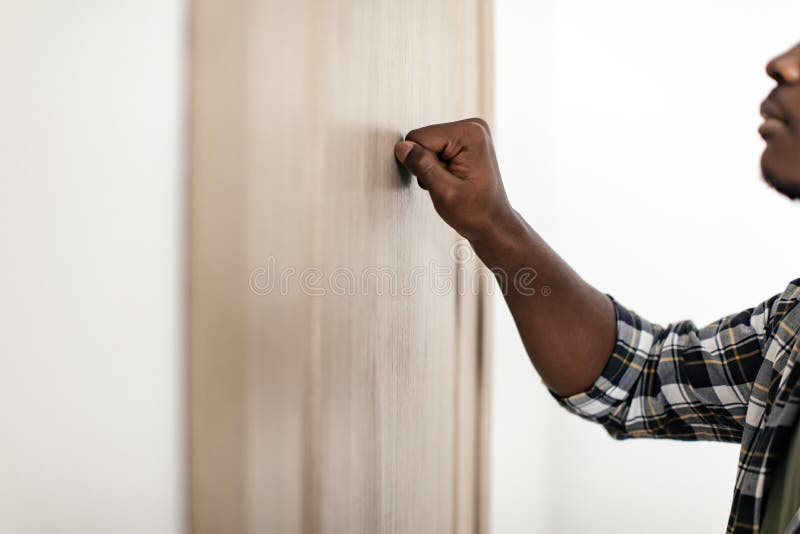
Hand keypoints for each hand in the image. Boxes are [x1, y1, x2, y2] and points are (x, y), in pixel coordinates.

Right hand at [394, 117, 515, 243]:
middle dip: (426, 165)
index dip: (419, 163)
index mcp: (469, 134)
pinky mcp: (465, 142)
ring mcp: (469, 133)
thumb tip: (402, 147)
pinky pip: (435, 150)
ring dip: (431, 168)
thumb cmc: (476, 212)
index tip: (440, 181)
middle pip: (423, 139)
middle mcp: (472, 127)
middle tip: (446, 184)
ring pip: (427, 146)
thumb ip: (422, 166)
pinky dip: (437, 168)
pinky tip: (452, 180)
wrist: (492, 224)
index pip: (419, 137)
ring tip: (450, 183)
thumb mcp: (444, 192)